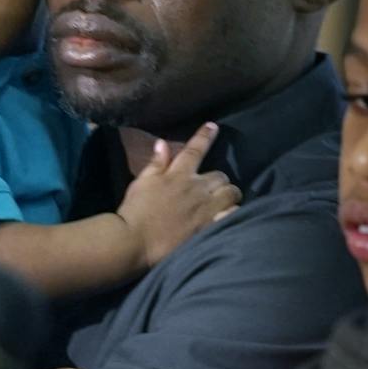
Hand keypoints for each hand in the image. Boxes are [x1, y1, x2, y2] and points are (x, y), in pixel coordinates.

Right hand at [117, 122, 240, 270]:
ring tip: (225, 204)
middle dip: (219, 181)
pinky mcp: (210, 227)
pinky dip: (233, 214)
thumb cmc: (134, 212)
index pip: (195, 150)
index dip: (205, 136)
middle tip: (213, 190)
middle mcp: (197, 188)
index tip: (214, 126)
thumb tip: (163, 143)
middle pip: (221, 176)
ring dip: (230, 197)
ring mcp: (206, 209)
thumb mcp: (141, 183)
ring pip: (232, 194)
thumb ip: (156, 163)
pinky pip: (232, 216)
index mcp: (178, 174)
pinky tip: (229, 218)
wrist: (134, 242)